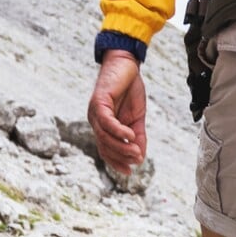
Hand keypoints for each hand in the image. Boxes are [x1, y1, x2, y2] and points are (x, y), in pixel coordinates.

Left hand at [88, 51, 146, 174]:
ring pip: (104, 137)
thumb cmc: (130, 89)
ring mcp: (95, 112)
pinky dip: (118, 131)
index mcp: (103, 126)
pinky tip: (130, 135)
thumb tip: (140, 157)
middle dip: (121, 156)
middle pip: (104, 146)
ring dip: (121, 146)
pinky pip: (106, 121)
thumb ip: (138, 137)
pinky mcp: (98, 102)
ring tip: (136, 151)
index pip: (106, 150)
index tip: (129, 172)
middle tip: (137, 160)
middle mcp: (95, 121)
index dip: (116, 162)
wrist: (126, 64)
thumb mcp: (137, 118)